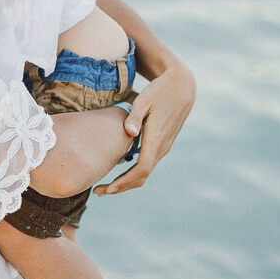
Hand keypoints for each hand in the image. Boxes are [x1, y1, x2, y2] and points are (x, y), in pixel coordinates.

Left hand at [93, 62, 195, 195]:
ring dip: (126, 181)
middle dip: (120, 186)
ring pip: (144, 173)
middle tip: (98, 191)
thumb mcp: (144, 100)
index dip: (124, 182)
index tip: (108, 188)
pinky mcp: (162, 144)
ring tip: (105, 185)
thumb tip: (129, 132)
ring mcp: (163, 147)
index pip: (141, 170)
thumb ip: (135, 117)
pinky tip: (118, 170)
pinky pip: (146, 164)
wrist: (181, 87)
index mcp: (156, 140)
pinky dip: (132, 173)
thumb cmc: (159, 91)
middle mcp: (161, 148)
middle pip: (141, 177)